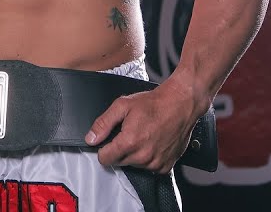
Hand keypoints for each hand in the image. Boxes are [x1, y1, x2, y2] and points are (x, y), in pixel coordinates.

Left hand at [84, 84, 202, 173]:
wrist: (180, 104)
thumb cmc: (154, 103)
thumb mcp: (122, 106)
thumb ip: (103, 123)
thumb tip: (91, 138)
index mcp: (130, 142)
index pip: (105, 159)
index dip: (103, 149)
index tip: (108, 142)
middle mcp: (143, 156)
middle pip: (119, 162)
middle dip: (119, 150)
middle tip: (129, 133)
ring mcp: (156, 163)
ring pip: (134, 165)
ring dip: (134, 154)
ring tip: (142, 135)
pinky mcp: (166, 166)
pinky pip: (149, 168)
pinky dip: (148, 158)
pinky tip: (152, 143)